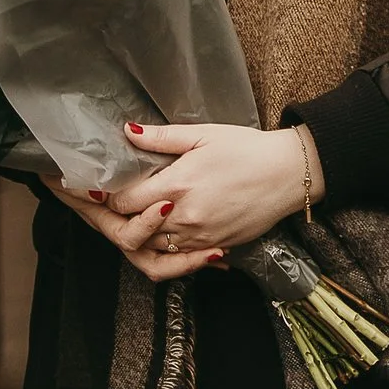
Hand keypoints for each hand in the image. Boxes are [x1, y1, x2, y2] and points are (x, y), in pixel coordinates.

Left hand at [65, 123, 310, 280]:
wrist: (289, 175)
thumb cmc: (247, 149)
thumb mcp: (203, 135)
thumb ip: (162, 138)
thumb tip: (127, 131)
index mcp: (176, 186)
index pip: (124, 201)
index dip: (108, 197)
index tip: (99, 189)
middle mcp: (183, 217)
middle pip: (133, 229)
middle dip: (118, 219)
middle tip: (106, 208)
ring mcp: (199, 237)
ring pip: (153, 248)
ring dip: (141, 236)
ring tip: (134, 220)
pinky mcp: (215, 247)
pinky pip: (180, 257)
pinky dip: (167, 248)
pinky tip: (167, 231)